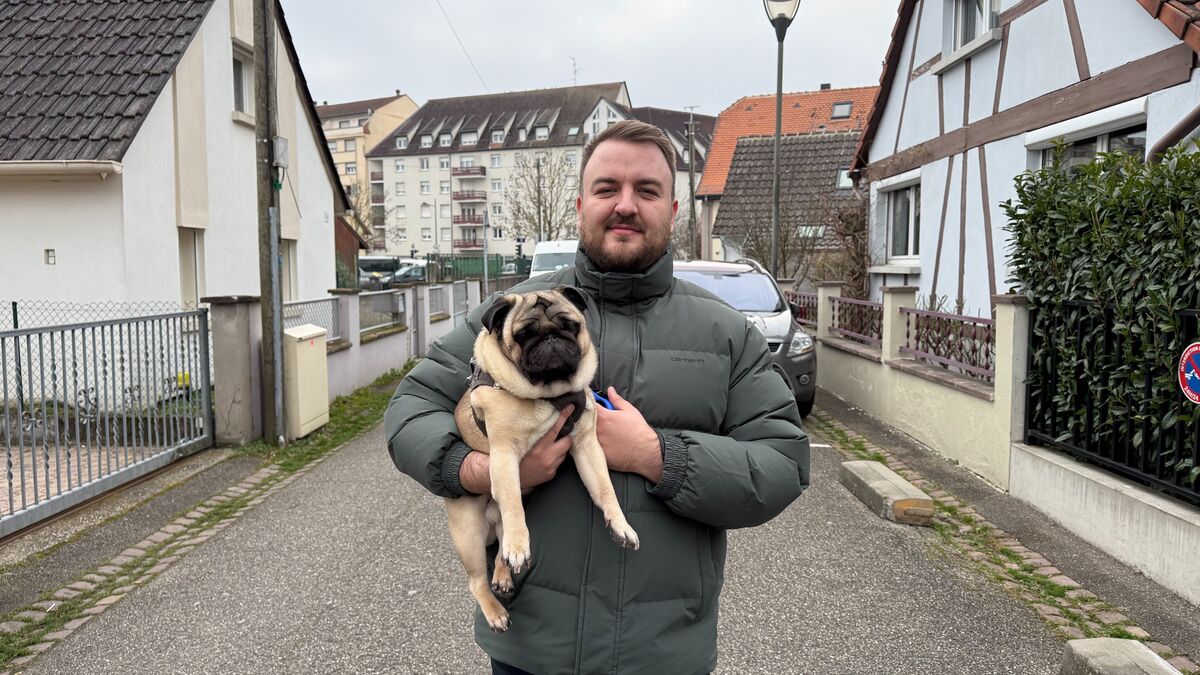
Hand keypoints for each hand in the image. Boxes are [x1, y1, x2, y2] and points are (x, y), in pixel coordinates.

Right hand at [459, 405, 575, 494]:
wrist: (509, 477)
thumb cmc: (514, 456)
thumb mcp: (522, 442)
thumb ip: (534, 432)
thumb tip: (540, 418)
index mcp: (538, 446)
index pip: (555, 428)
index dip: (564, 417)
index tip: (571, 408)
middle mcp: (546, 456)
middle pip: (567, 442)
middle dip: (566, 437)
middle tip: (561, 435)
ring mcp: (550, 466)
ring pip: (564, 453)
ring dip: (560, 449)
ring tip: (549, 449)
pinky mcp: (551, 474)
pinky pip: (558, 463)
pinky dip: (554, 460)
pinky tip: (545, 460)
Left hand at [594, 387, 662, 483]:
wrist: (645, 451)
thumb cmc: (639, 430)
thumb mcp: (629, 410)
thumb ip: (616, 399)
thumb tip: (610, 390)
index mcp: (603, 416)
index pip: (588, 405)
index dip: (587, 402)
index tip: (588, 402)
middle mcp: (596, 429)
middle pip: (583, 420)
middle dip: (585, 416)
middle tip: (591, 417)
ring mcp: (596, 442)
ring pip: (585, 434)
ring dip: (586, 430)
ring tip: (593, 430)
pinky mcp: (598, 454)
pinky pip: (589, 446)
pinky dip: (590, 443)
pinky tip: (596, 442)